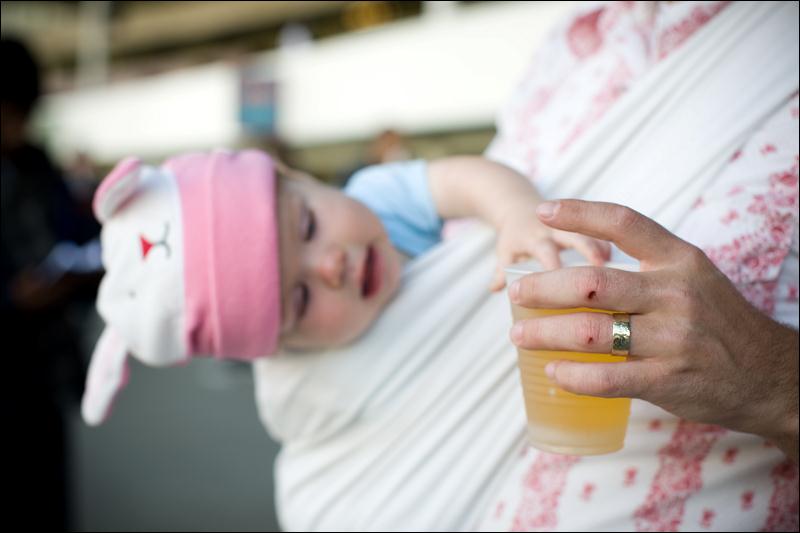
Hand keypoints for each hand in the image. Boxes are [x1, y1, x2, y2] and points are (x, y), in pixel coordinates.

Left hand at [508, 199, 798, 461]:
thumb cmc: (718, 321)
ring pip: (589, 332)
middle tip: (515, 293)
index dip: (580, 213)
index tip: (543, 211)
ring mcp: (671, 338)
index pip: (624, 223)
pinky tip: (553, 372)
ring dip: (545, 333)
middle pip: (591, 282)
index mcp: (679, 260)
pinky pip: (607, 378)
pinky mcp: (667, 379)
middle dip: (543, 287)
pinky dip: (572, 376)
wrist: (769, 373)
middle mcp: (674, 294)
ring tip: (519, 335)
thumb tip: (583, 267)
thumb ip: (647, 268)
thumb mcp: (693, 278)